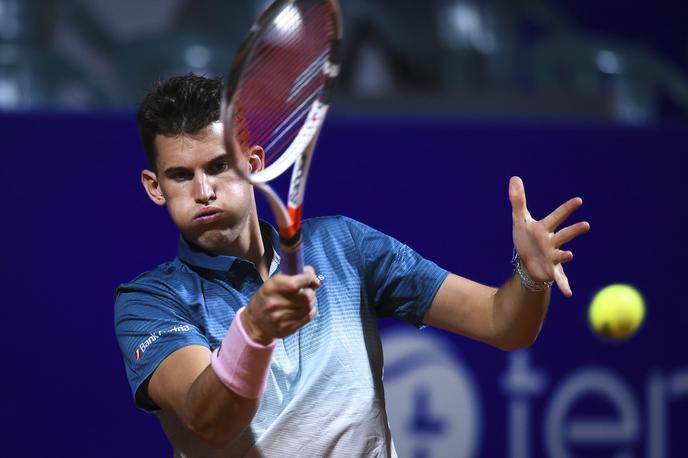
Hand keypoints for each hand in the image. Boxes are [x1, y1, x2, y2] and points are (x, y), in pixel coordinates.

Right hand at [242, 266, 319, 343]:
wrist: (255, 321)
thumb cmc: (267, 297)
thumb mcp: (273, 282)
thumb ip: (292, 275)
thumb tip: (310, 272)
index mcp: (270, 288)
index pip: (295, 283)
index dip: (309, 279)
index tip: (313, 279)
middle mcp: (274, 303)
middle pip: (306, 296)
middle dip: (312, 291)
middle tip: (309, 290)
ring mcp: (281, 318)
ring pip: (309, 307)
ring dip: (312, 301)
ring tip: (305, 299)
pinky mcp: (287, 328)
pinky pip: (308, 317)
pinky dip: (310, 310)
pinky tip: (305, 308)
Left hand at [509, 176, 589, 296]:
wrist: (528, 260)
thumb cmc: (526, 238)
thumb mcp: (519, 220)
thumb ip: (518, 200)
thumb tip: (514, 178)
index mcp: (545, 229)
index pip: (556, 216)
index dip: (566, 209)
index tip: (578, 200)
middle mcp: (552, 242)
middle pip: (564, 235)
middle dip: (574, 230)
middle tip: (586, 225)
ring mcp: (553, 257)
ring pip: (561, 255)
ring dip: (565, 255)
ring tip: (570, 255)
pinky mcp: (552, 272)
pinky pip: (559, 279)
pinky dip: (564, 285)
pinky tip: (568, 293)